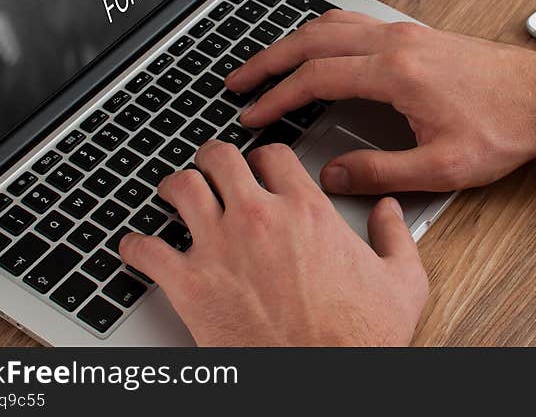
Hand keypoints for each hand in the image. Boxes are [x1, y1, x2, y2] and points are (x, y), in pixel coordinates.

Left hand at [120, 141, 427, 345]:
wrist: (321, 382)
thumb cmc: (357, 340)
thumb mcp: (402, 282)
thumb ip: (396, 236)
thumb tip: (389, 211)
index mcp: (307, 212)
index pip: (273, 154)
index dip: (264, 156)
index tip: (260, 166)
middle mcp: (259, 219)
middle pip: (221, 158)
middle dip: (213, 158)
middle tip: (211, 166)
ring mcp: (220, 248)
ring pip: (181, 189)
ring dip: (175, 187)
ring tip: (173, 193)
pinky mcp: (191, 285)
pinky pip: (146, 249)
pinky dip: (134, 246)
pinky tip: (135, 248)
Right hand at [225, 10, 535, 193]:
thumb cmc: (503, 128)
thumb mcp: (442, 166)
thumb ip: (382, 171)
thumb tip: (333, 174)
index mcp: (396, 72)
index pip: (316, 77)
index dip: (277, 97)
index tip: (253, 114)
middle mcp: (396, 42)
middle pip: (313, 40)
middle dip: (269, 60)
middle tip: (238, 81)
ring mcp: (406, 33)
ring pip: (332, 24)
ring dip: (293, 42)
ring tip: (267, 63)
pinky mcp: (416, 35)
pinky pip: (355, 22)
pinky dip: (322, 33)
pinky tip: (319, 47)